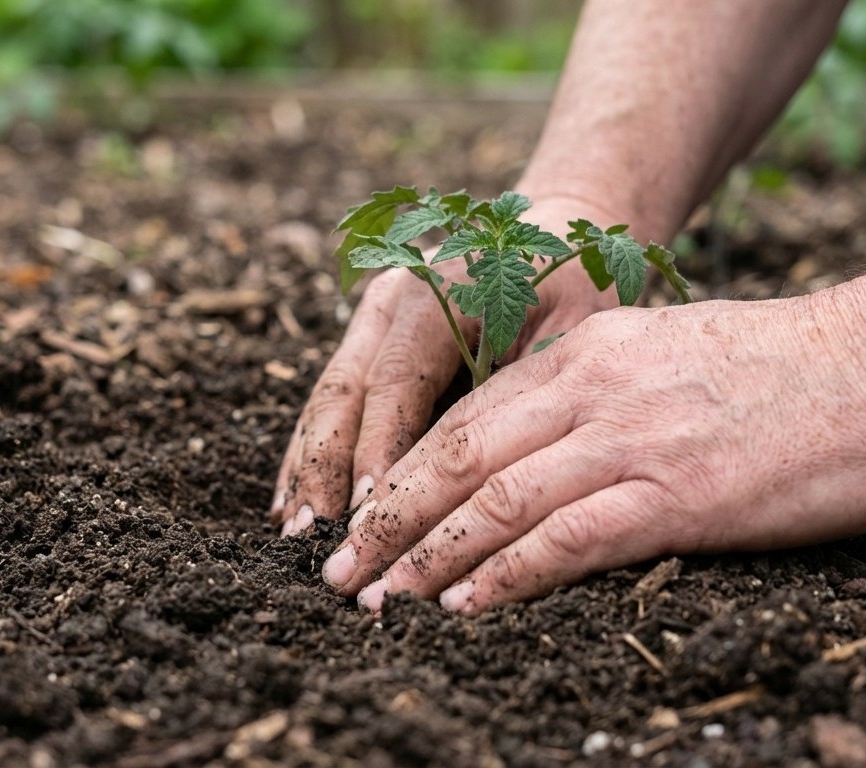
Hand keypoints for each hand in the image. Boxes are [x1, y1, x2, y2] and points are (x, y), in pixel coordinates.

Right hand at [272, 199, 622, 534]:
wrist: (557, 235)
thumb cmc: (572, 289)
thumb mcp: (564, 331)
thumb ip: (516, 392)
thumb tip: (476, 478)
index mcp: (436, 293)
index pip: (395, 384)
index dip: (378, 451)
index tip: (371, 514)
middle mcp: (391, 302)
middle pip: (345, 392)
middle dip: (325, 468)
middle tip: (317, 536)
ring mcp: (372, 321)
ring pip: (327, 400)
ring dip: (308, 468)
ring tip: (295, 533)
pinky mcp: (368, 343)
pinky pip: (332, 404)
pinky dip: (311, 455)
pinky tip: (293, 506)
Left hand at [319, 283, 865, 613]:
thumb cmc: (787, 367)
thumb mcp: (667, 353)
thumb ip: (598, 389)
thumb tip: (539, 438)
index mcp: (586, 353)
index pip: (466, 420)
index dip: (404, 476)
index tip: (365, 519)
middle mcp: (591, 389)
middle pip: (457, 459)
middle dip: (389, 521)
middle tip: (340, 573)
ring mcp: (630, 440)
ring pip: (495, 502)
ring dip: (426, 558)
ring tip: (379, 601)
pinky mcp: (677, 495)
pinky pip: (565, 541)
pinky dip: (504, 576)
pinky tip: (463, 607)